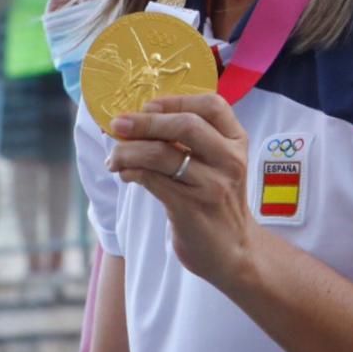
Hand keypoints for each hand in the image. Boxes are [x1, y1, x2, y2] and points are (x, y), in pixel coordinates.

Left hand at [106, 94, 258, 286]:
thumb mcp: (220, 165)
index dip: (176, 100)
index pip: (213, 105)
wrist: (233, 251)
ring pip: (161, 153)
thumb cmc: (218, 202)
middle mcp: (229, 160)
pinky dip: (130, 171)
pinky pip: (151, 179)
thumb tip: (141, 119)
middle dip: (144, 122)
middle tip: (118, 124)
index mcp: (237, 142)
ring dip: (128, 150)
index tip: (149, 105)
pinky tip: (124, 174)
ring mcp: (212, 185)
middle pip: (185, 125)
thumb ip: (195, 142)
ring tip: (115, 157)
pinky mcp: (191, 208)